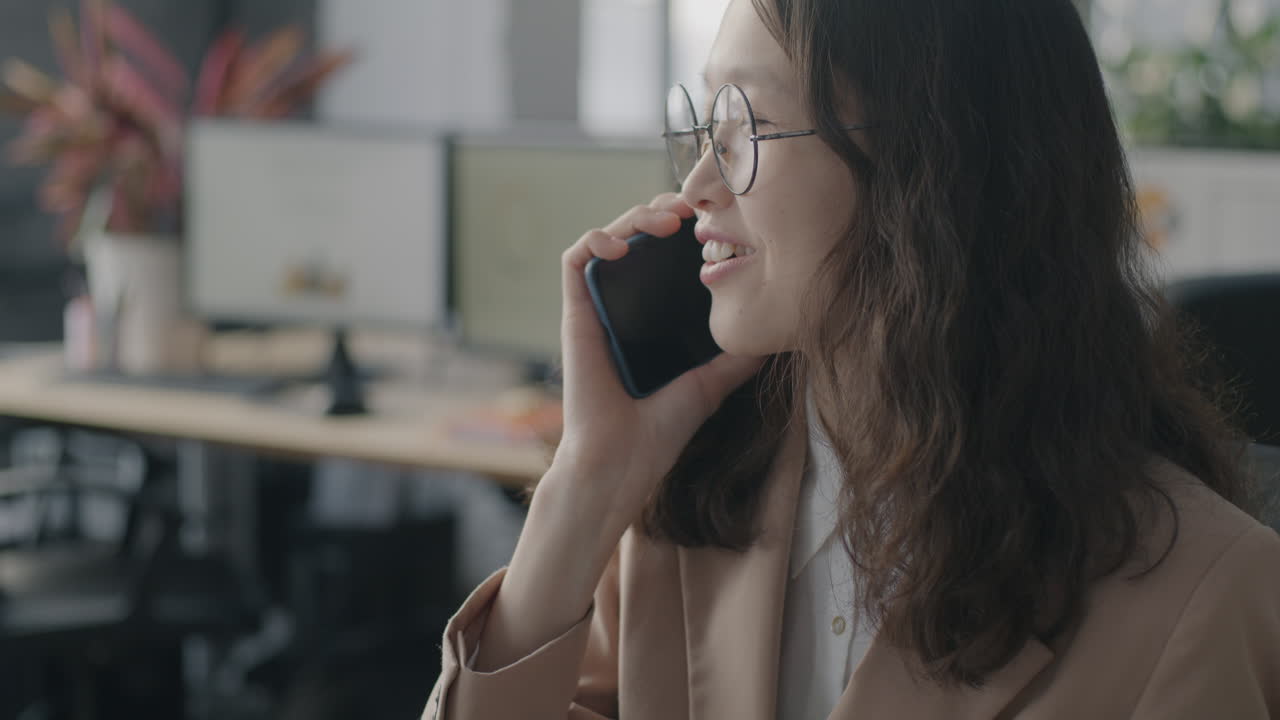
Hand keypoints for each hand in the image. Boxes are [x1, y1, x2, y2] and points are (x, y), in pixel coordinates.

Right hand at [552, 193, 764, 528]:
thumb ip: (736, 359)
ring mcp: (596, 309)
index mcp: (650, 320)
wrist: (620, 463)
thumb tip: (776, 337)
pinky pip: (575, 260)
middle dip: (662, 211)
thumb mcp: (711, 385)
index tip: (713, 221)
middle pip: (635, 238)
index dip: (683, 230)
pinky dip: (596, 239)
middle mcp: (621, 308)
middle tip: (693, 207)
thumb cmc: (658, 434)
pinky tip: (622, 244)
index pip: (662, 258)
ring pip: (606, 237)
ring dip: (633, 217)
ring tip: (666, 219)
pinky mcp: (574, 314)